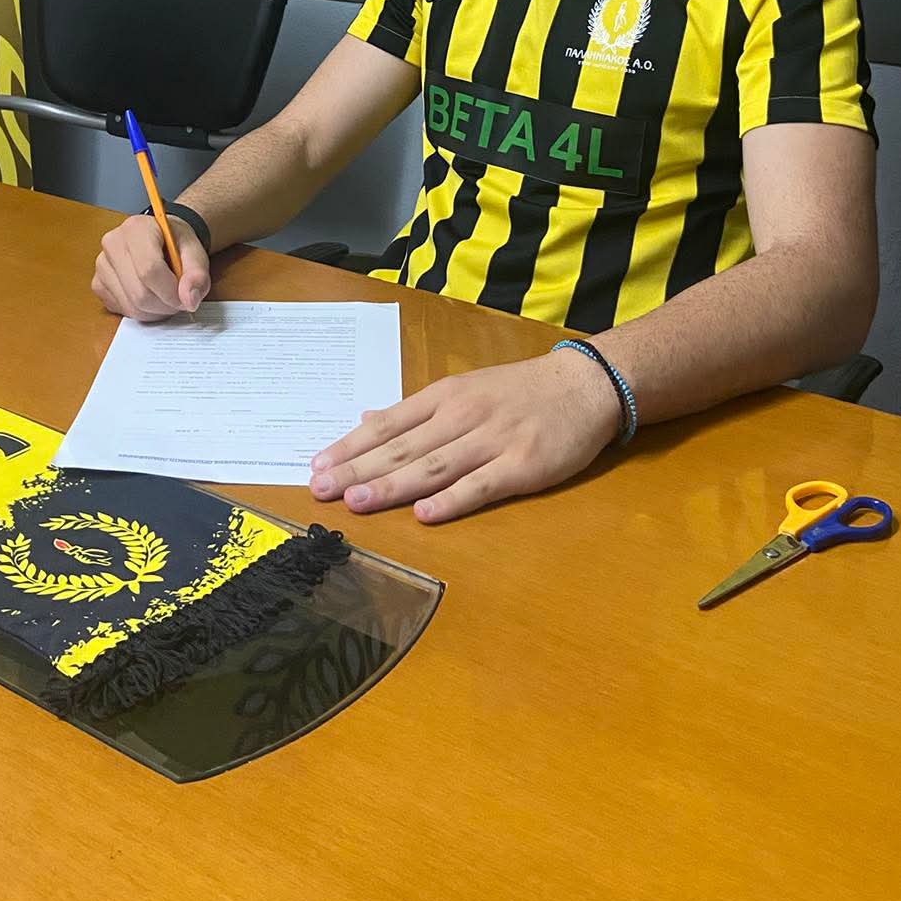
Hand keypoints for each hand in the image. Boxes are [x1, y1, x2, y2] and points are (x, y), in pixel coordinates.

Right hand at [91, 214, 209, 319]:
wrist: (161, 239)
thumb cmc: (175, 243)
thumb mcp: (195, 252)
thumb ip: (197, 274)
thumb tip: (189, 300)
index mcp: (136, 228)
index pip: (150, 269)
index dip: (170, 292)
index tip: (186, 298)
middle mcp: (113, 243)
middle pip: (139, 293)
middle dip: (165, 305)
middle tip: (178, 300)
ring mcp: (102, 265)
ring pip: (131, 306)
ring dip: (154, 311)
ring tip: (165, 296)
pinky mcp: (98, 284)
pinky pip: (121, 310)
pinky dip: (140, 312)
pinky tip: (149, 297)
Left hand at [308, 349, 620, 524]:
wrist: (584, 386)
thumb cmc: (519, 391)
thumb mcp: (464, 388)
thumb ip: (417, 410)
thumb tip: (367, 418)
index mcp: (445, 397)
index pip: (388, 424)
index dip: (350, 445)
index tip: (316, 465)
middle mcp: (462, 416)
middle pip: (402, 447)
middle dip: (357, 468)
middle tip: (319, 489)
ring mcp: (492, 441)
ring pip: (433, 466)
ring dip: (391, 485)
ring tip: (356, 500)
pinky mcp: (523, 465)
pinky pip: (481, 485)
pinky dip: (451, 500)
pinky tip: (424, 515)